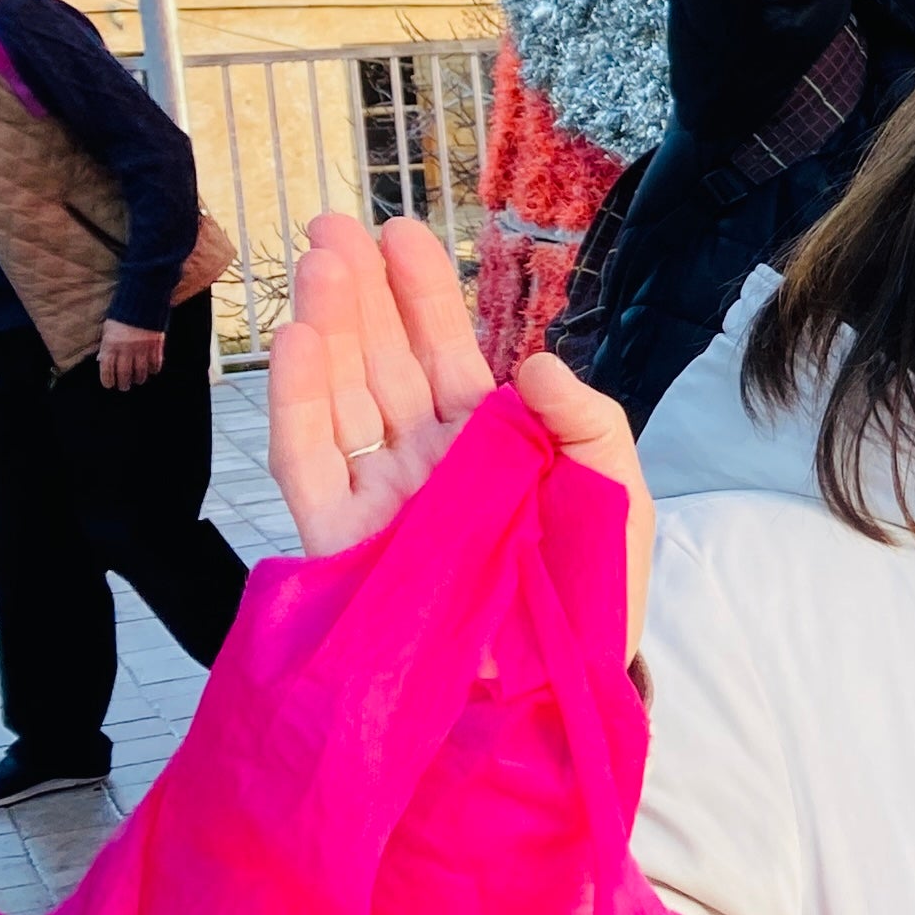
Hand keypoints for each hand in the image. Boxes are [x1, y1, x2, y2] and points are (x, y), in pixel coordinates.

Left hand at [93, 319, 164, 389]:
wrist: (142, 302)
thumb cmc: (122, 316)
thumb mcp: (108, 330)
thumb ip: (106, 346)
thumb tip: (103, 360)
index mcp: (111, 345)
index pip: (107, 368)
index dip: (107, 379)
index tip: (109, 385)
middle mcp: (126, 349)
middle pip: (124, 373)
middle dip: (123, 383)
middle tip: (124, 387)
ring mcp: (142, 348)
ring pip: (140, 371)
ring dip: (138, 379)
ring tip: (137, 381)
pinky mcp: (156, 346)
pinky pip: (155, 363)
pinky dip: (153, 370)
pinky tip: (151, 371)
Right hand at [266, 213, 651, 649]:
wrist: (553, 689)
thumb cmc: (592, 592)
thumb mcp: (617, 495)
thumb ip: (588, 423)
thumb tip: (532, 360)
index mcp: (487, 442)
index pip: (445, 353)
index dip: (421, 294)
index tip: (399, 232)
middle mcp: (425, 460)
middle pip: (382, 360)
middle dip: (360, 291)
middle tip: (334, 224)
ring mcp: (380, 496)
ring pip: (343, 394)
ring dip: (329, 326)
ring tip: (319, 262)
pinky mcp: (342, 539)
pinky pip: (312, 462)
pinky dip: (300, 403)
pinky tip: (297, 340)